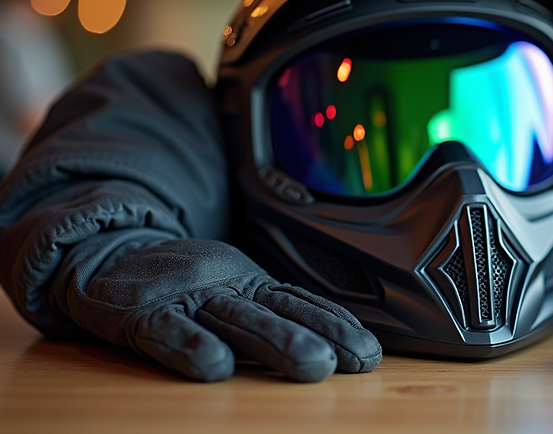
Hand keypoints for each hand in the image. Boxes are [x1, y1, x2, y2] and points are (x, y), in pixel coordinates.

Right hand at [69, 231, 380, 381]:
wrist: (110, 257)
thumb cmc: (185, 285)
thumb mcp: (237, 291)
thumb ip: (277, 313)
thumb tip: (335, 343)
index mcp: (251, 285)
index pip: (302, 304)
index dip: (337, 326)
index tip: (369, 352)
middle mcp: (227, 289)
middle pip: (279, 312)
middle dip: (320, 335)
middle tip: (354, 359)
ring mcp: (188, 298)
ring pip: (237, 320)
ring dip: (278, 342)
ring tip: (314, 365)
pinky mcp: (144, 313)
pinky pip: (170, 332)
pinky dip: (193, 346)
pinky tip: (216, 366)